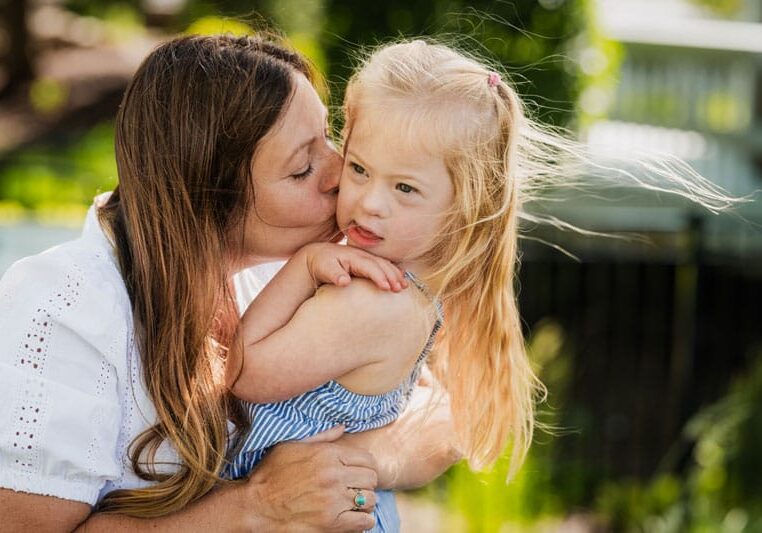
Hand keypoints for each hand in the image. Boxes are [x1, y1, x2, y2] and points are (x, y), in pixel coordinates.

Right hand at [240, 426, 378, 531]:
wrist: (255, 505)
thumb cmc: (270, 474)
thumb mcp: (292, 446)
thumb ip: (322, 437)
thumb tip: (343, 427)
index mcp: (327, 455)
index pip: (367, 459)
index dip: (366, 466)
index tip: (359, 473)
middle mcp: (334, 475)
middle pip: (371, 478)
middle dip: (366, 483)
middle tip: (355, 488)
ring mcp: (334, 500)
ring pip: (370, 500)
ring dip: (364, 502)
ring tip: (354, 504)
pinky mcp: (331, 523)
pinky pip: (364, 522)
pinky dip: (362, 521)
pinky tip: (352, 518)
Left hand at [300, 242, 407, 291]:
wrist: (318, 256)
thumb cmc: (321, 265)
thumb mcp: (324, 269)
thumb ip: (334, 274)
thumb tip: (344, 281)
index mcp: (353, 257)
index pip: (370, 266)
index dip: (379, 276)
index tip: (387, 287)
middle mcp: (362, 256)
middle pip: (381, 265)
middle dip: (392, 276)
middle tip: (400, 289)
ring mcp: (365, 257)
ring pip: (385, 264)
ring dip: (395, 274)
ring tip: (404, 286)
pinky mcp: (367, 261)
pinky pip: (383, 265)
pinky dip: (393, 271)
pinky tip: (401, 278)